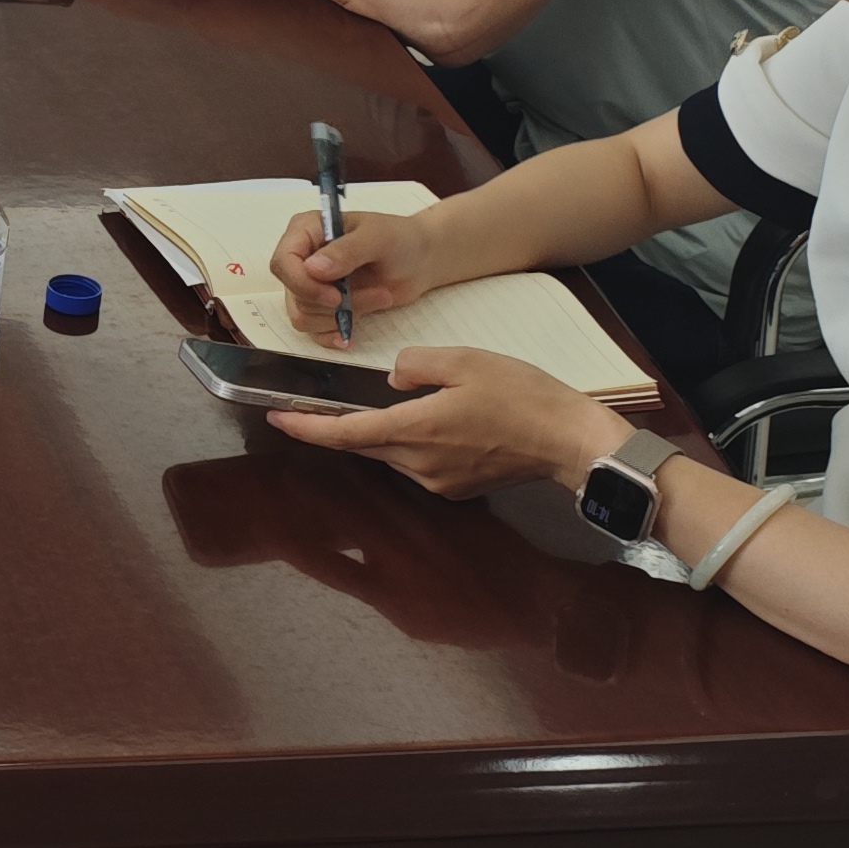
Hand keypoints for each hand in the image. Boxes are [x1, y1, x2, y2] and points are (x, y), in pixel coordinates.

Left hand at [269, 346, 629, 497]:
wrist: (570, 441)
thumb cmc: (524, 397)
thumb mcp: (466, 360)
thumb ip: (418, 364)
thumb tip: (395, 378)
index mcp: (417, 429)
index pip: (347, 433)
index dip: (308, 427)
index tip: (278, 419)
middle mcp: (420, 463)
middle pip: (364, 445)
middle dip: (336, 428)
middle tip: (309, 409)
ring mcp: (439, 480)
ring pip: (391, 454)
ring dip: (379, 434)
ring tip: (381, 408)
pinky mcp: (456, 487)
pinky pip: (417, 463)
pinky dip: (408, 443)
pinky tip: (425, 422)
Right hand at [271, 206, 447, 339]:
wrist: (420, 260)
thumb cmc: (400, 239)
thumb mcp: (378, 237)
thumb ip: (347, 250)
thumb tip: (313, 268)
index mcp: (306, 230)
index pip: (283, 262)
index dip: (302, 284)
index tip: (335, 296)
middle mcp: (302, 257)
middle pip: (295, 294)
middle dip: (334, 303)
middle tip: (377, 295)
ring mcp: (311, 283)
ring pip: (303, 315)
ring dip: (342, 316)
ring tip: (379, 299)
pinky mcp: (322, 306)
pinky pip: (312, 330)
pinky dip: (333, 334)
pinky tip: (351, 333)